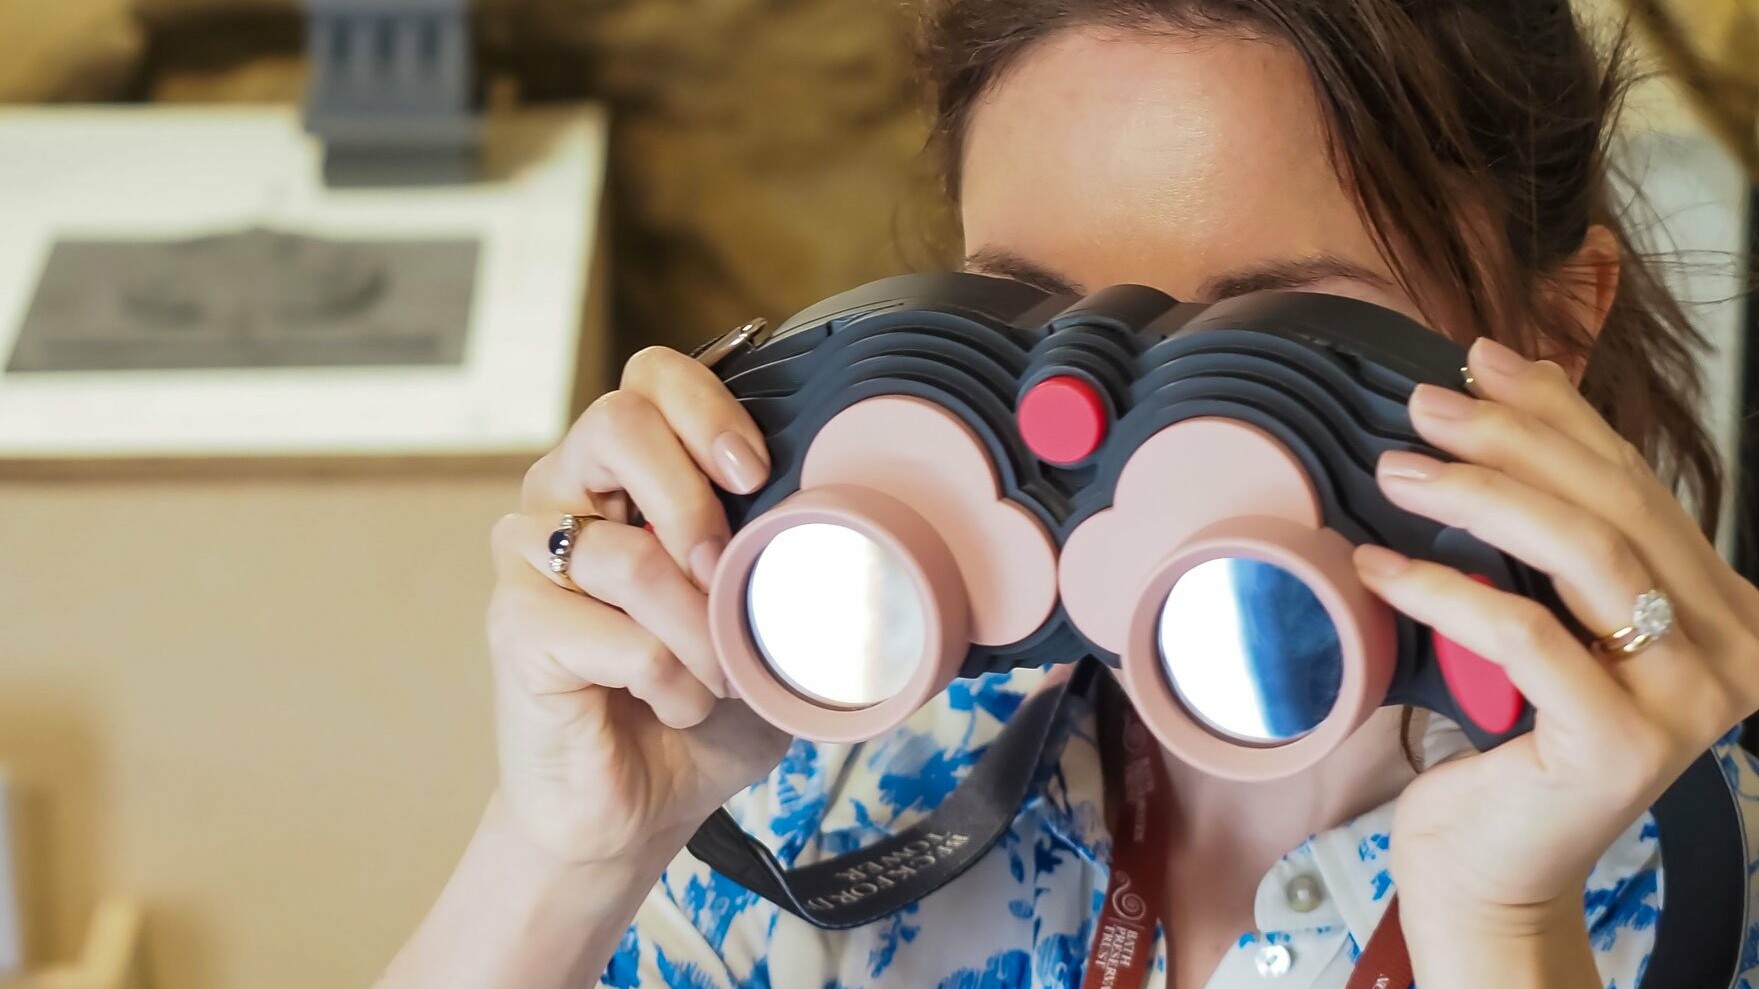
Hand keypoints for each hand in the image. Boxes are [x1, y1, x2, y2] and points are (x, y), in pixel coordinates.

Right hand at [487, 347, 790, 864]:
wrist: (635, 806)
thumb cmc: (697, 702)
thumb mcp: (762, 614)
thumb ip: (789, 555)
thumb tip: (860, 520)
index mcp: (624, 473)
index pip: (651, 378)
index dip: (708, 409)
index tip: (758, 474)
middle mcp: (565, 497)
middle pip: (617, 421)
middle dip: (694, 498)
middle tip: (728, 569)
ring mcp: (529, 558)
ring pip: (627, 553)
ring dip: (700, 629)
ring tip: (718, 675)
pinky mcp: (514, 626)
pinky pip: (618, 635)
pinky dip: (671, 680)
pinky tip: (675, 704)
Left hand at [1349, 336, 1758, 918]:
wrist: (1492, 871)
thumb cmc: (1505, 743)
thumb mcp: (1533, 614)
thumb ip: (1542, 528)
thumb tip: (1501, 392)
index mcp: (1719, 607)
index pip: (1634, 483)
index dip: (1559, 412)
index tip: (1483, 360)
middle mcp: (1729, 648)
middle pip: (1614, 506)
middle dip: (1513, 439)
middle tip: (1423, 406)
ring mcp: (1687, 700)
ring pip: (1585, 555)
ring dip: (1480, 497)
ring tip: (1395, 469)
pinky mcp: (1623, 743)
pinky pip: (1526, 636)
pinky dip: (1444, 590)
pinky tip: (1375, 565)